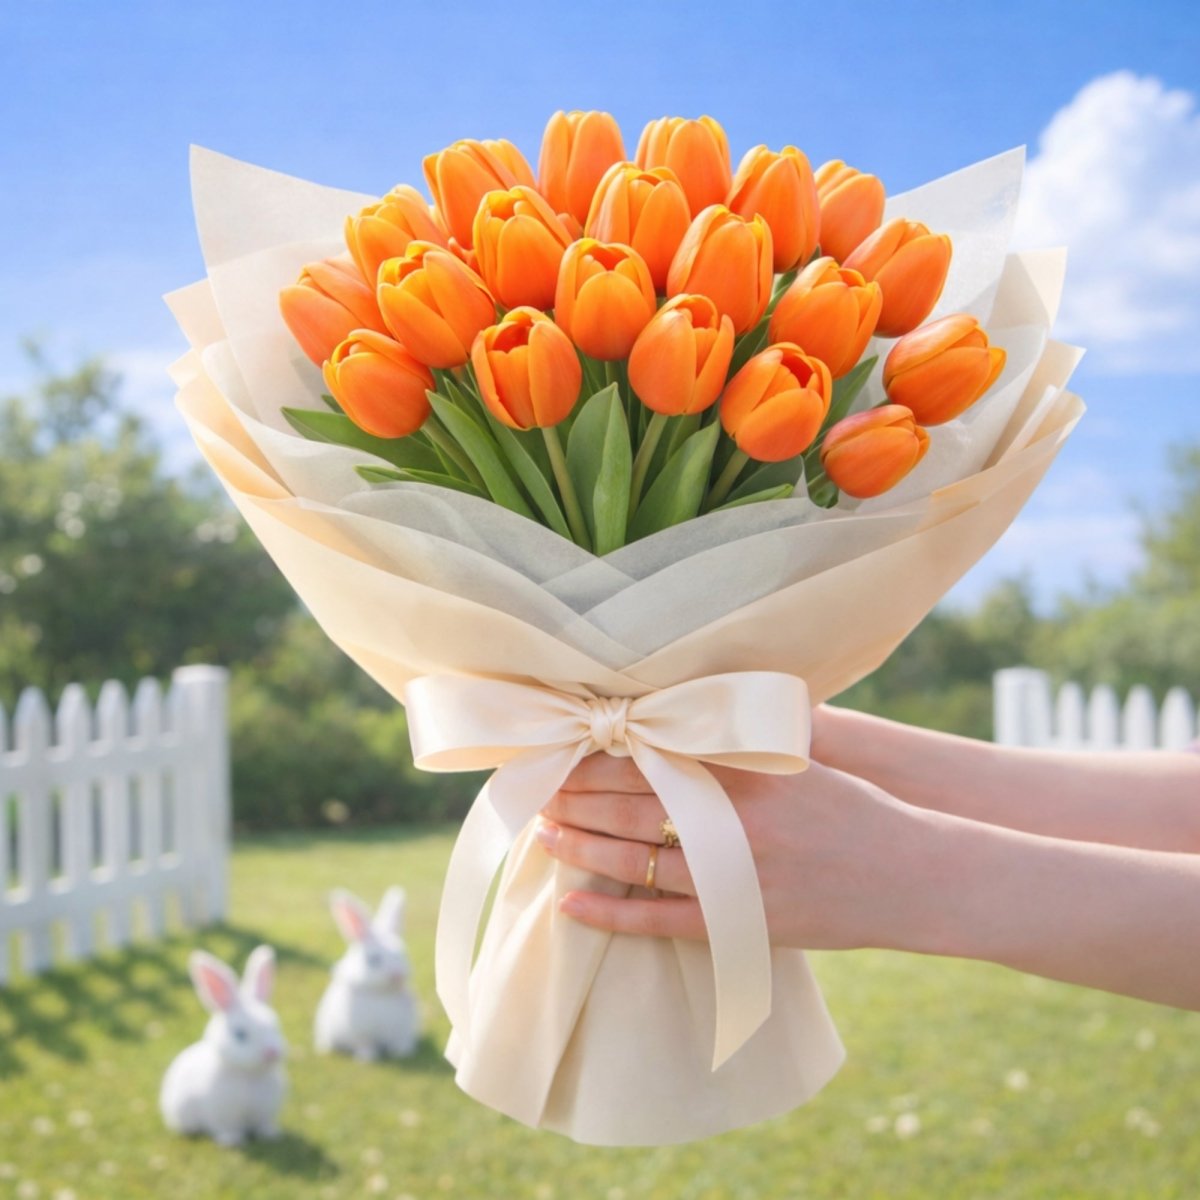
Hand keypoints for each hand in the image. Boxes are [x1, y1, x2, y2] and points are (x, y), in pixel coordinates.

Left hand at [537, 751, 943, 951]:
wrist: (913, 875)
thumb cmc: (855, 807)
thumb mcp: (803, 755)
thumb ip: (744, 731)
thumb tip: (689, 695)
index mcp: (746, 772)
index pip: (652, 756)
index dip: (600, 754)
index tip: (563, 746)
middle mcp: (733, 821)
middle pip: (632, 803)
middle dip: (577, 794)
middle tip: (536, 787)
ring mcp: (735, 876)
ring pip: (635, 859)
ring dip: (581, 845)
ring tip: (543, 833)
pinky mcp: (739, 924)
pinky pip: (658, 921)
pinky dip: (611, 914)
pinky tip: (571, 904)